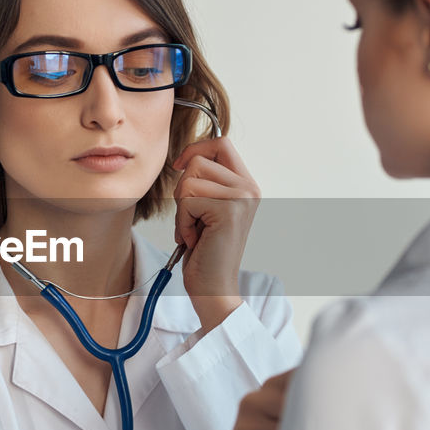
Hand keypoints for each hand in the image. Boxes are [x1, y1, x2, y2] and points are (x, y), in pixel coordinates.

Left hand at [171, 136, 260, 331]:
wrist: (213, 287)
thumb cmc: (205, 251)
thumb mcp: (206, 208)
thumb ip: (206, 181)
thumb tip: (186, 156)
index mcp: (246, 184)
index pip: (221, 142)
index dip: (196, 149)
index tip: (180, 167)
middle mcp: (249, 188)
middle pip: (199, 159)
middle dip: (183, 187)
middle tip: (191, 216)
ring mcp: (242, 198)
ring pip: (190, 179)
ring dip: (182, 208)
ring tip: (194, 229)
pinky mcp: (229, 210)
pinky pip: (188, 200)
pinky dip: (183, 222)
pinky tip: (196, 238)